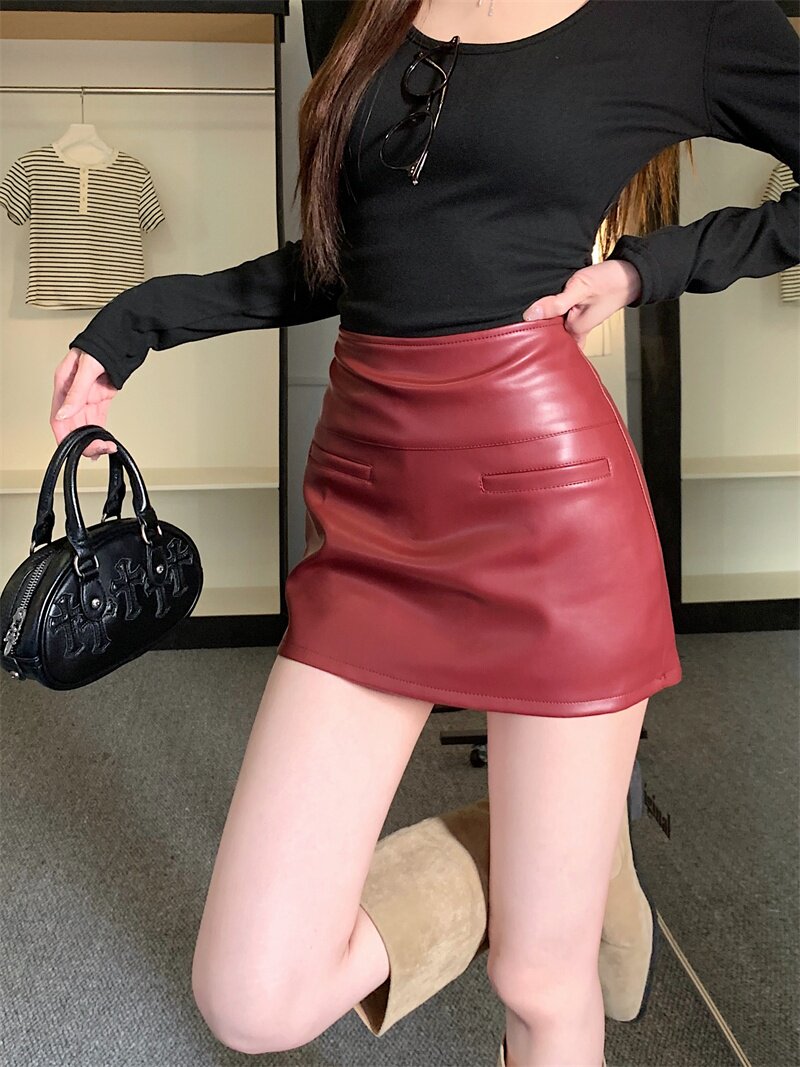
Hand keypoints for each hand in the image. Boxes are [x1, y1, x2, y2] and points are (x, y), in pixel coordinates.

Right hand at [51, 347, 118, 459]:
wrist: (122, 337)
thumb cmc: (101, 345)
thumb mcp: (87, 368)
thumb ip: (76, 392)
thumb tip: (63, 414)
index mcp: (63, 384)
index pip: (58, 417)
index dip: (64, 435)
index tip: (74, 448)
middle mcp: (74, 393)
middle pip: (72, 425)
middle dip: (83, 441)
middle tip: (98, 450)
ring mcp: (88, 396)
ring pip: (85, 425)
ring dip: (93, 439)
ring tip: (105, 448)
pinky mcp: (101, 398)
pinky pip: (98, 419)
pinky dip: (101, 431)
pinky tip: (104, 443)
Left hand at [522, 259, 642, 349]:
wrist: (630, 274)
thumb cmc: (609, 281)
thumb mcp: (579, 288)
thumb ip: (556, 302)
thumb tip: (530, 315)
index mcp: (575, 329)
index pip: (546, 339)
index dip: (531, 336)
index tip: (516, 335)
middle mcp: (575, 328)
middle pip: (549, 334)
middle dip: (535, 330)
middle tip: (515, 325)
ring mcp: (578, 321)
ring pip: (554, 324)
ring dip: (544, 319)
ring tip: (524, 316)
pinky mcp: (579, 311)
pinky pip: (561, 315)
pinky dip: (553, 311)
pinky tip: (544, 306)